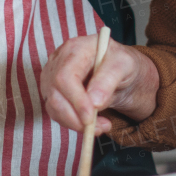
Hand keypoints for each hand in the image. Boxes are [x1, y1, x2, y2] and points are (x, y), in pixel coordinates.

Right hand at [40, 34, 158, 133]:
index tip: (90, 117)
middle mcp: (58, 62)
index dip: (76, 99)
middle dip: (76, 117)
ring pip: (54, 107)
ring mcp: (51, 78)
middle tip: (101, 127)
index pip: (65, 76)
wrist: (116, 70)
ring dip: (77, 124)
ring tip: (103, 126)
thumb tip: (94, 102)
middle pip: (55, 94)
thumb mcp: (124, 65)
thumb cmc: (119, 63)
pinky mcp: (52, 93)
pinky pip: (57, 114)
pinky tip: (92, 123)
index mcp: (75, 48)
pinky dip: (74, 124)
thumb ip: (109, 79)